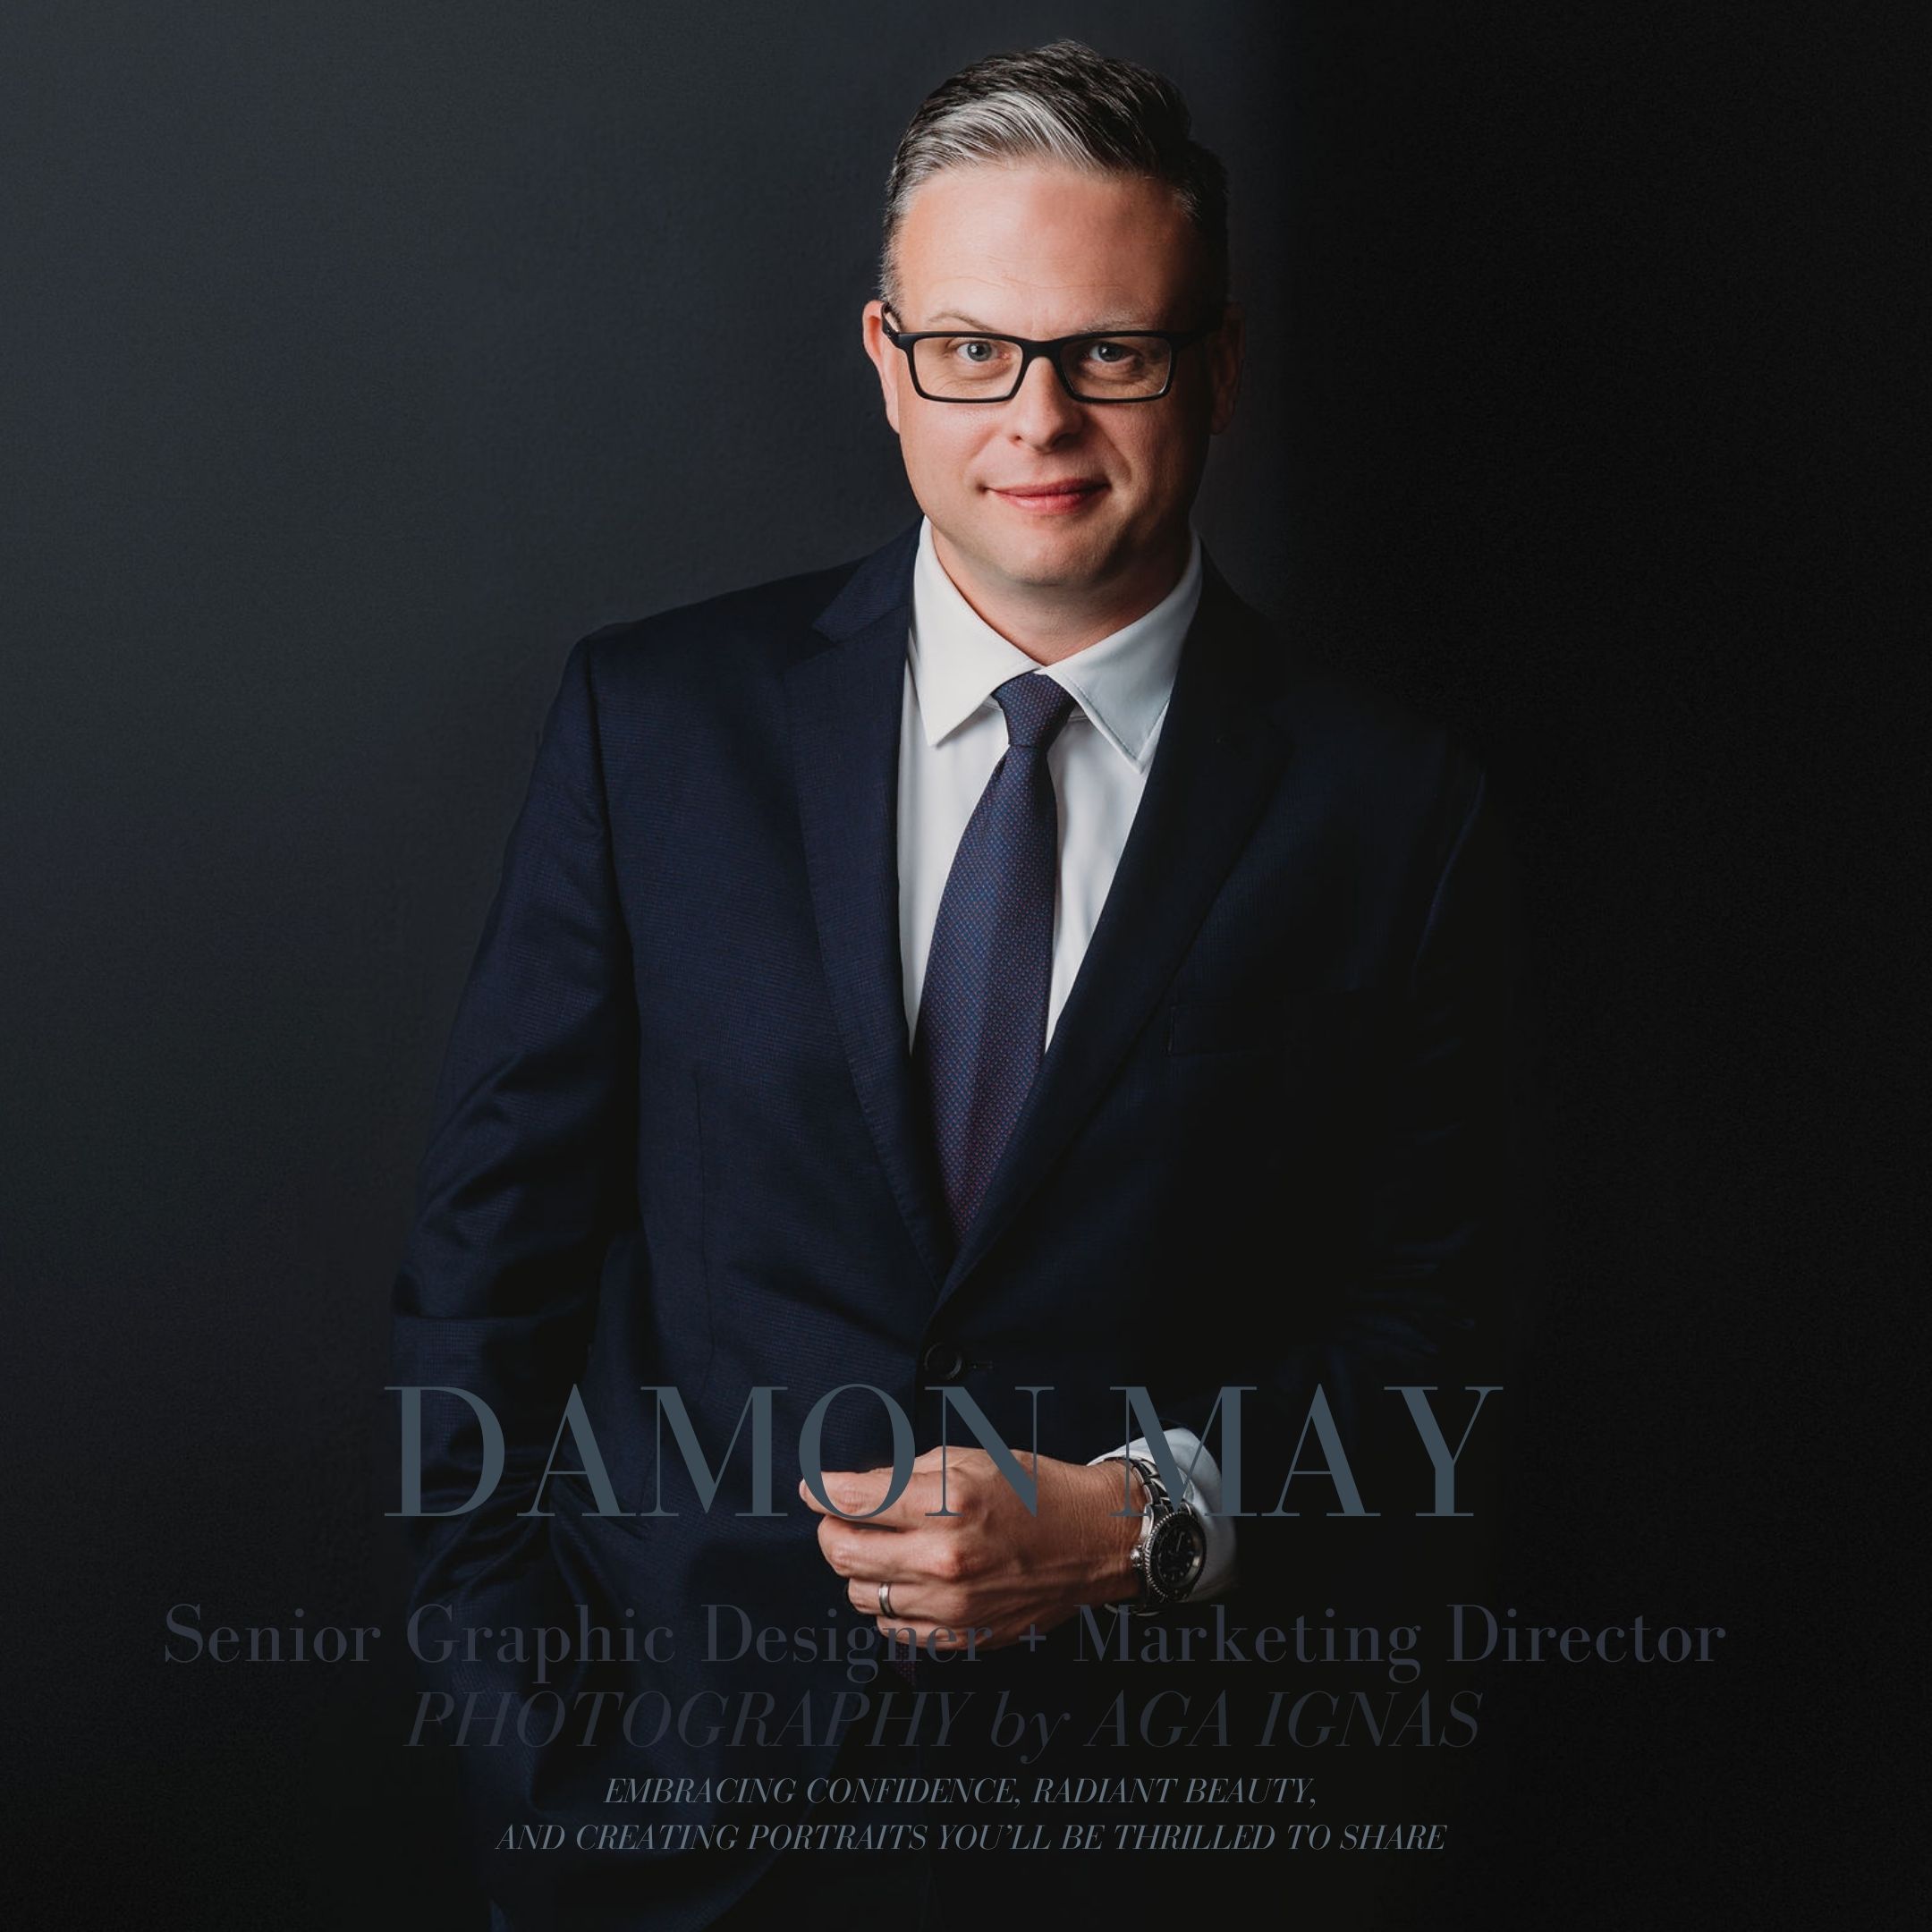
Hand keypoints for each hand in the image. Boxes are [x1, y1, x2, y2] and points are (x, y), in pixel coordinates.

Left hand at [801, 1448, 1144, 1650]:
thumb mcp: (968, 1459)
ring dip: (860, 1569)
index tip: (812, 1488)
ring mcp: (950, 1607)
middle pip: (843, 1554)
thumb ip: (904, 1475)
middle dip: (830, 1530)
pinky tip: (909, 1579)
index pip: (852, 1502)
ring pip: (861, 1595)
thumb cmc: (1034, 1492)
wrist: (1092, 1541)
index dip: (821, 1491)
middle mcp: (944, 1560)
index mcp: (946, 1504)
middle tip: (838, 1518)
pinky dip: (888, 1602)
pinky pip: (892, 1628)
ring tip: (884, 1548)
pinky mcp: (960, 1637)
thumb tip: (853, 1489)